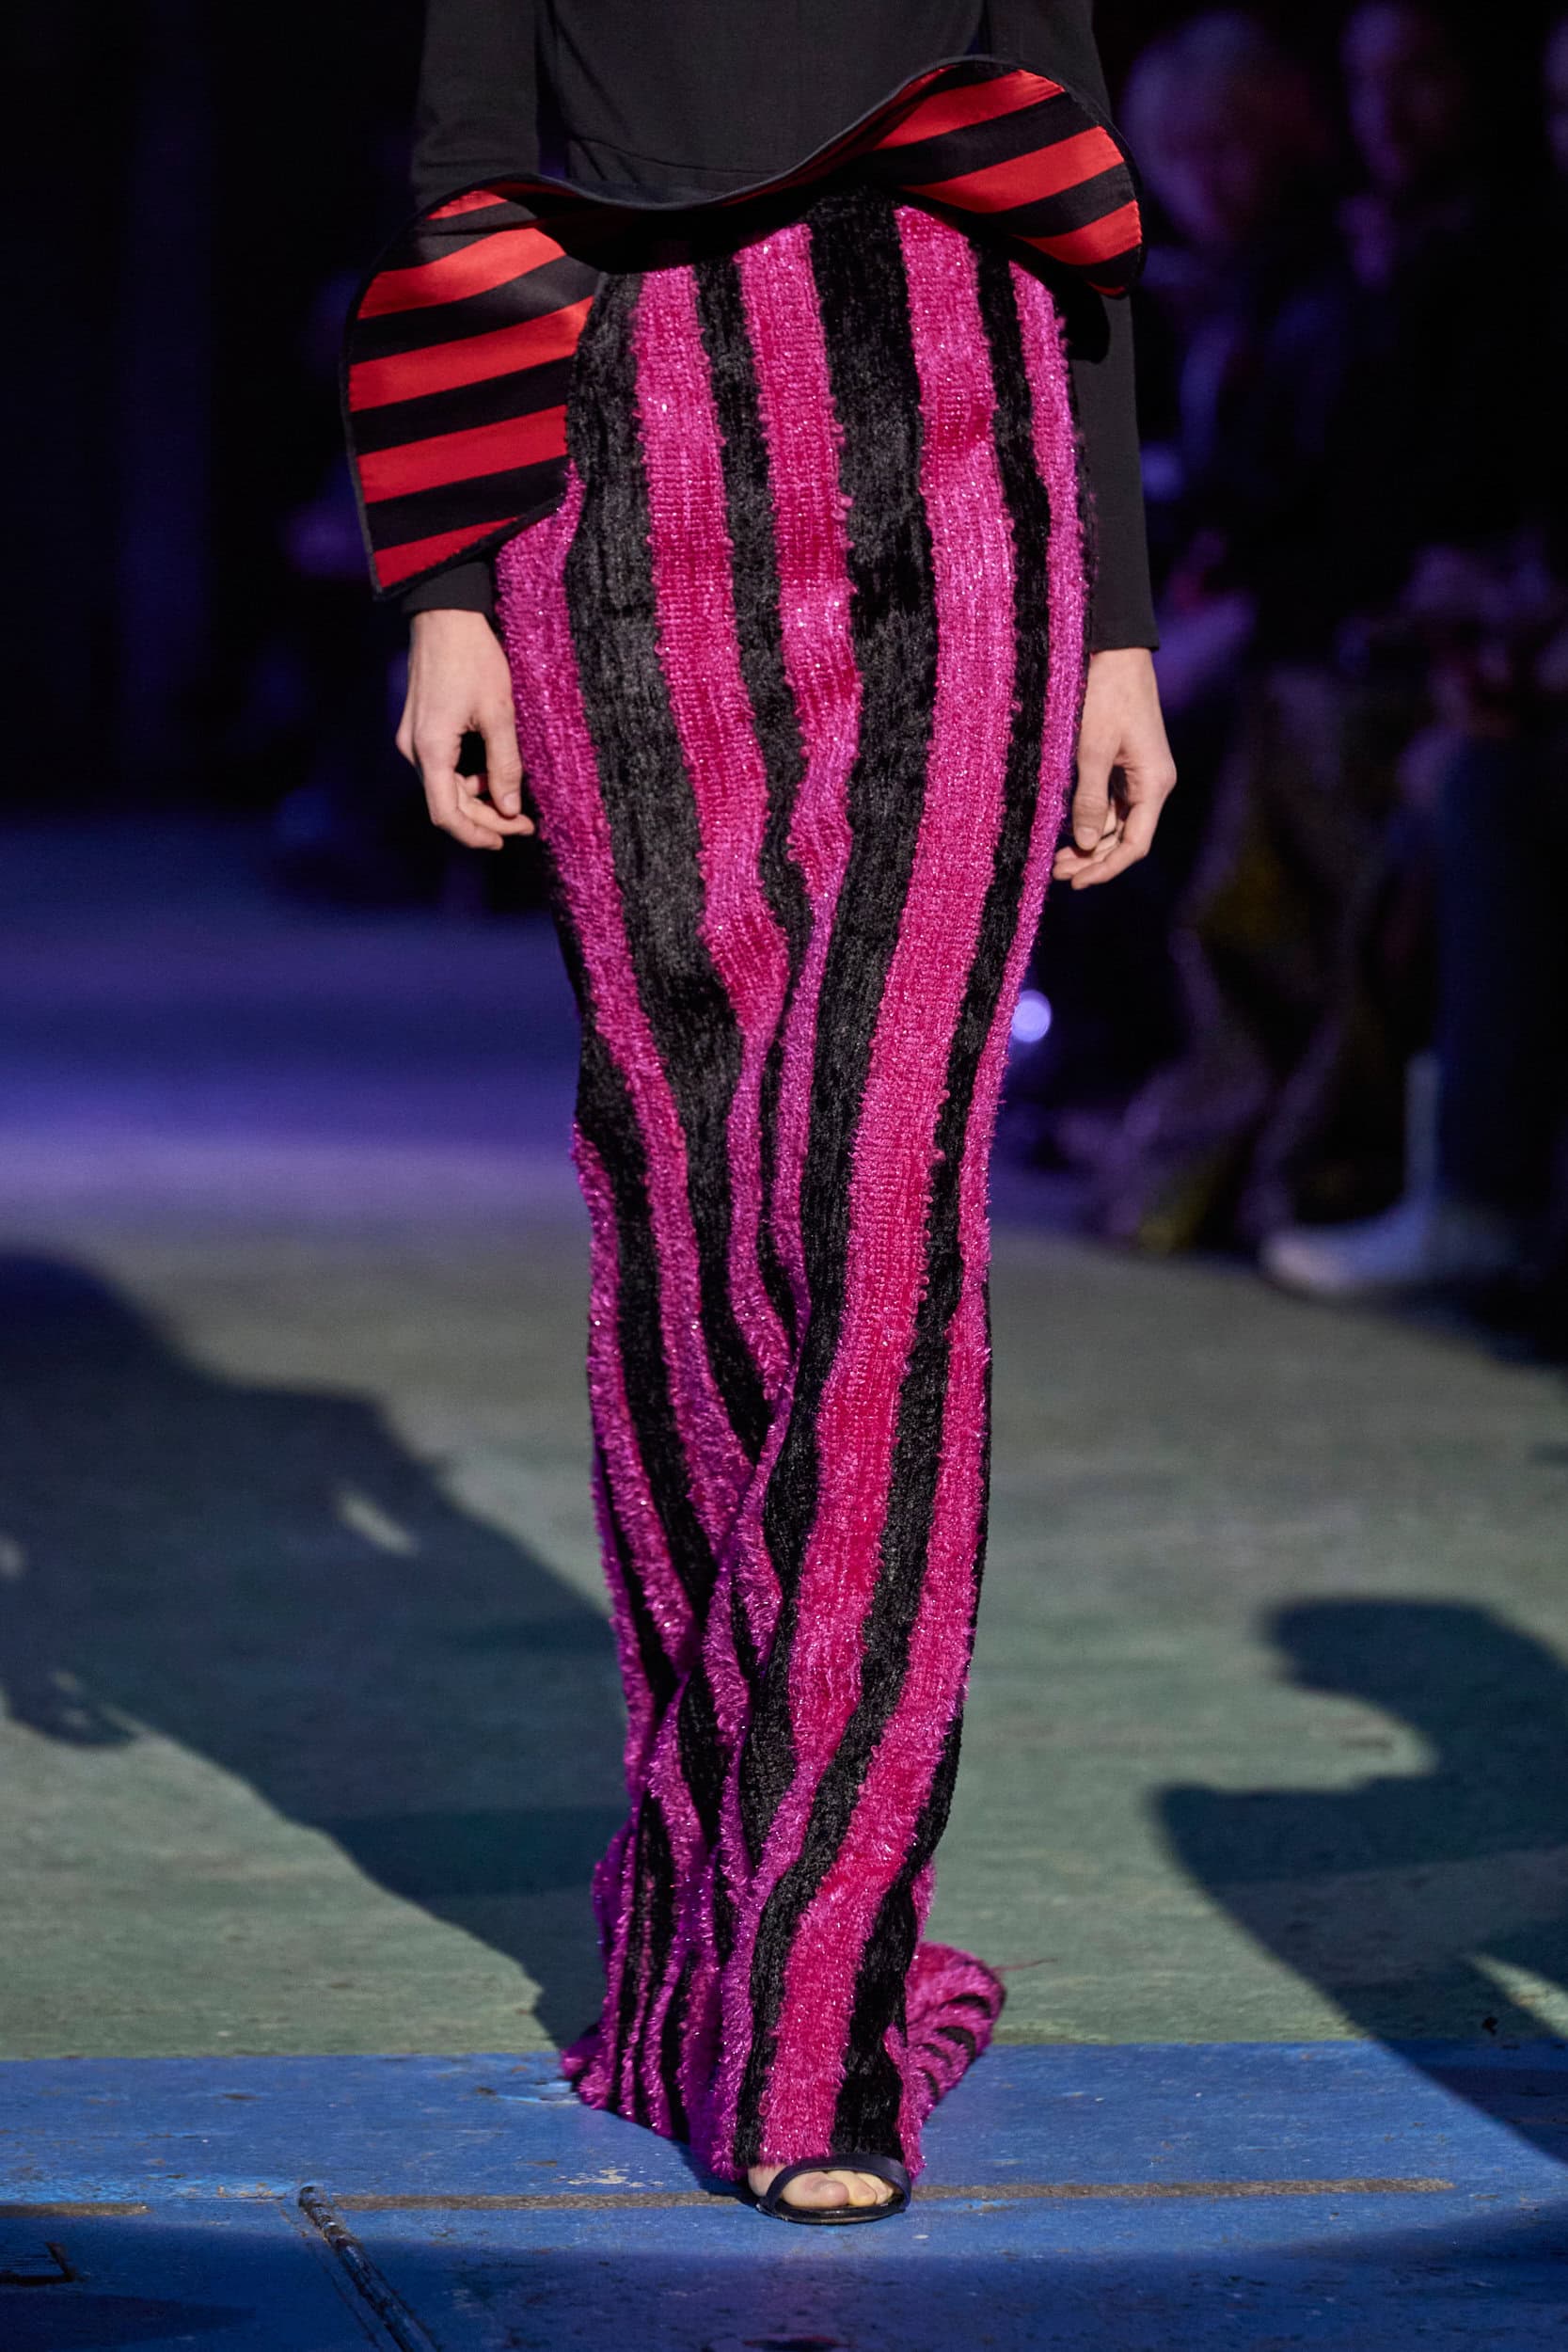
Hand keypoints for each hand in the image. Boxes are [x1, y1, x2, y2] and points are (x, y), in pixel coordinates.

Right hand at [396, 609, 534, 851]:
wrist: (444, 615)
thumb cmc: (472, 658)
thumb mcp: (498, 713)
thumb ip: (505, 765)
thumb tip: (510, 809)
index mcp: (431, 749)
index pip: (446, 815)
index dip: (476, 835)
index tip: (508, 839)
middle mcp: (414, 750)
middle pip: (447, 804)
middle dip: (485, 819)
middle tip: (523, 823)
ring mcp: (414, 739)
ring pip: (446, 788)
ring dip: (478, 800)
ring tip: (513, 801)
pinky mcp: (420, 729)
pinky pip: (443, 767)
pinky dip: (468, 779)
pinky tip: (492, 774)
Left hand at [1053, 646, 1176, 891]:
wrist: (1116, 651)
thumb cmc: (1105, 695)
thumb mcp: (1092, 750)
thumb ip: (1090, 800)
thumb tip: (1087, 845)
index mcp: (1154, 783)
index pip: (1135, 844)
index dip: (1106, 868)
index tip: (1076, 882)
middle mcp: (1154, 783)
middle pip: (1127, 838)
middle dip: (1095, 860)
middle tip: (1057, 873)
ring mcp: (1142, 774)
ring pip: (1120, 823)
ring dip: (1092, 843)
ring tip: (1058, 860)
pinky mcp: (1129, 764)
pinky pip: (1114, 804)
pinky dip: (1094, 821)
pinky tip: (1070, 831)